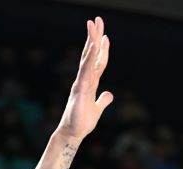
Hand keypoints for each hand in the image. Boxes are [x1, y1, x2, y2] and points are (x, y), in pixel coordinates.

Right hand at [57, 17, 113, 143]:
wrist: (73, 133)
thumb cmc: (82, 123)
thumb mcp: (97, 110)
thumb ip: (103, 101)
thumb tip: (109, 94)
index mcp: (91, 83)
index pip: (98, 62)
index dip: (102, 49)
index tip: (105, 36)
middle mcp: (85, 79)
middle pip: (91, 54)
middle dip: (95, 37)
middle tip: (97, 20)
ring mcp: (82, 82)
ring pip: (88, 57)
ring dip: (91, 40)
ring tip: (93, 25)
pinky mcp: (80, 88)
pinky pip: (86, 70)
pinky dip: (90, 57)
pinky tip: (94, 46)